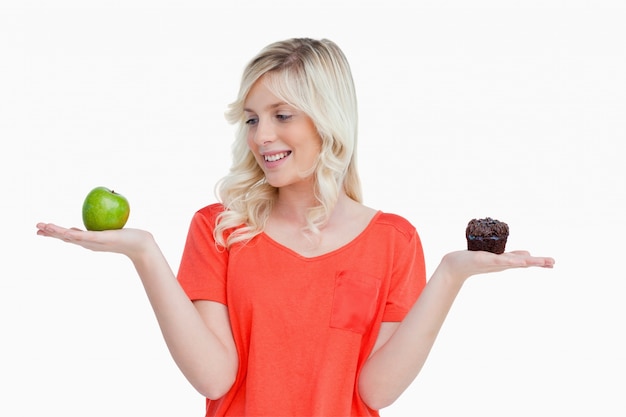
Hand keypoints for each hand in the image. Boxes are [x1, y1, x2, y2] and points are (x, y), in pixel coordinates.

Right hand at [36, 223, 154, 259]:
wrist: (140, 245)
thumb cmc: (127, 237)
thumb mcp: (110, 230)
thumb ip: (101, 226)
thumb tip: (95, 216)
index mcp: (89, 241)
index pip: (69, 236)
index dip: (55, 233)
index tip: (43, 229)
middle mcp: (89, 243)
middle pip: (65, 238)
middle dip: (51, 233)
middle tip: (36, 229)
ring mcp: (93, 242)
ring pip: (70, 237)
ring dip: (56, 232)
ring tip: (44, 227)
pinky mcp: (100, 239)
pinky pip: (84, 236)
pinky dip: (73, 234)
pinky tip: (64, 231)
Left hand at [439, 250, 554, 281]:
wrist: (455, 266)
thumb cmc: (474, 260)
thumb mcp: (496, 257)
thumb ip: (512, 255)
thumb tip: (528, 253)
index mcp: (506, 262)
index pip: (526, 261)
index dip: (539, 262)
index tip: (553, 263)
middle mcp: (502, 263)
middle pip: (523, 262)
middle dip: (538, 262)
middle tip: (553, 262)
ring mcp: (494, 262)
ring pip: (513, 261)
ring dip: (526, 261)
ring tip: (539, 260)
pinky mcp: (484, 259)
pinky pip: (499, 259)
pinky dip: (510, 260)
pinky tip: (518, 260)